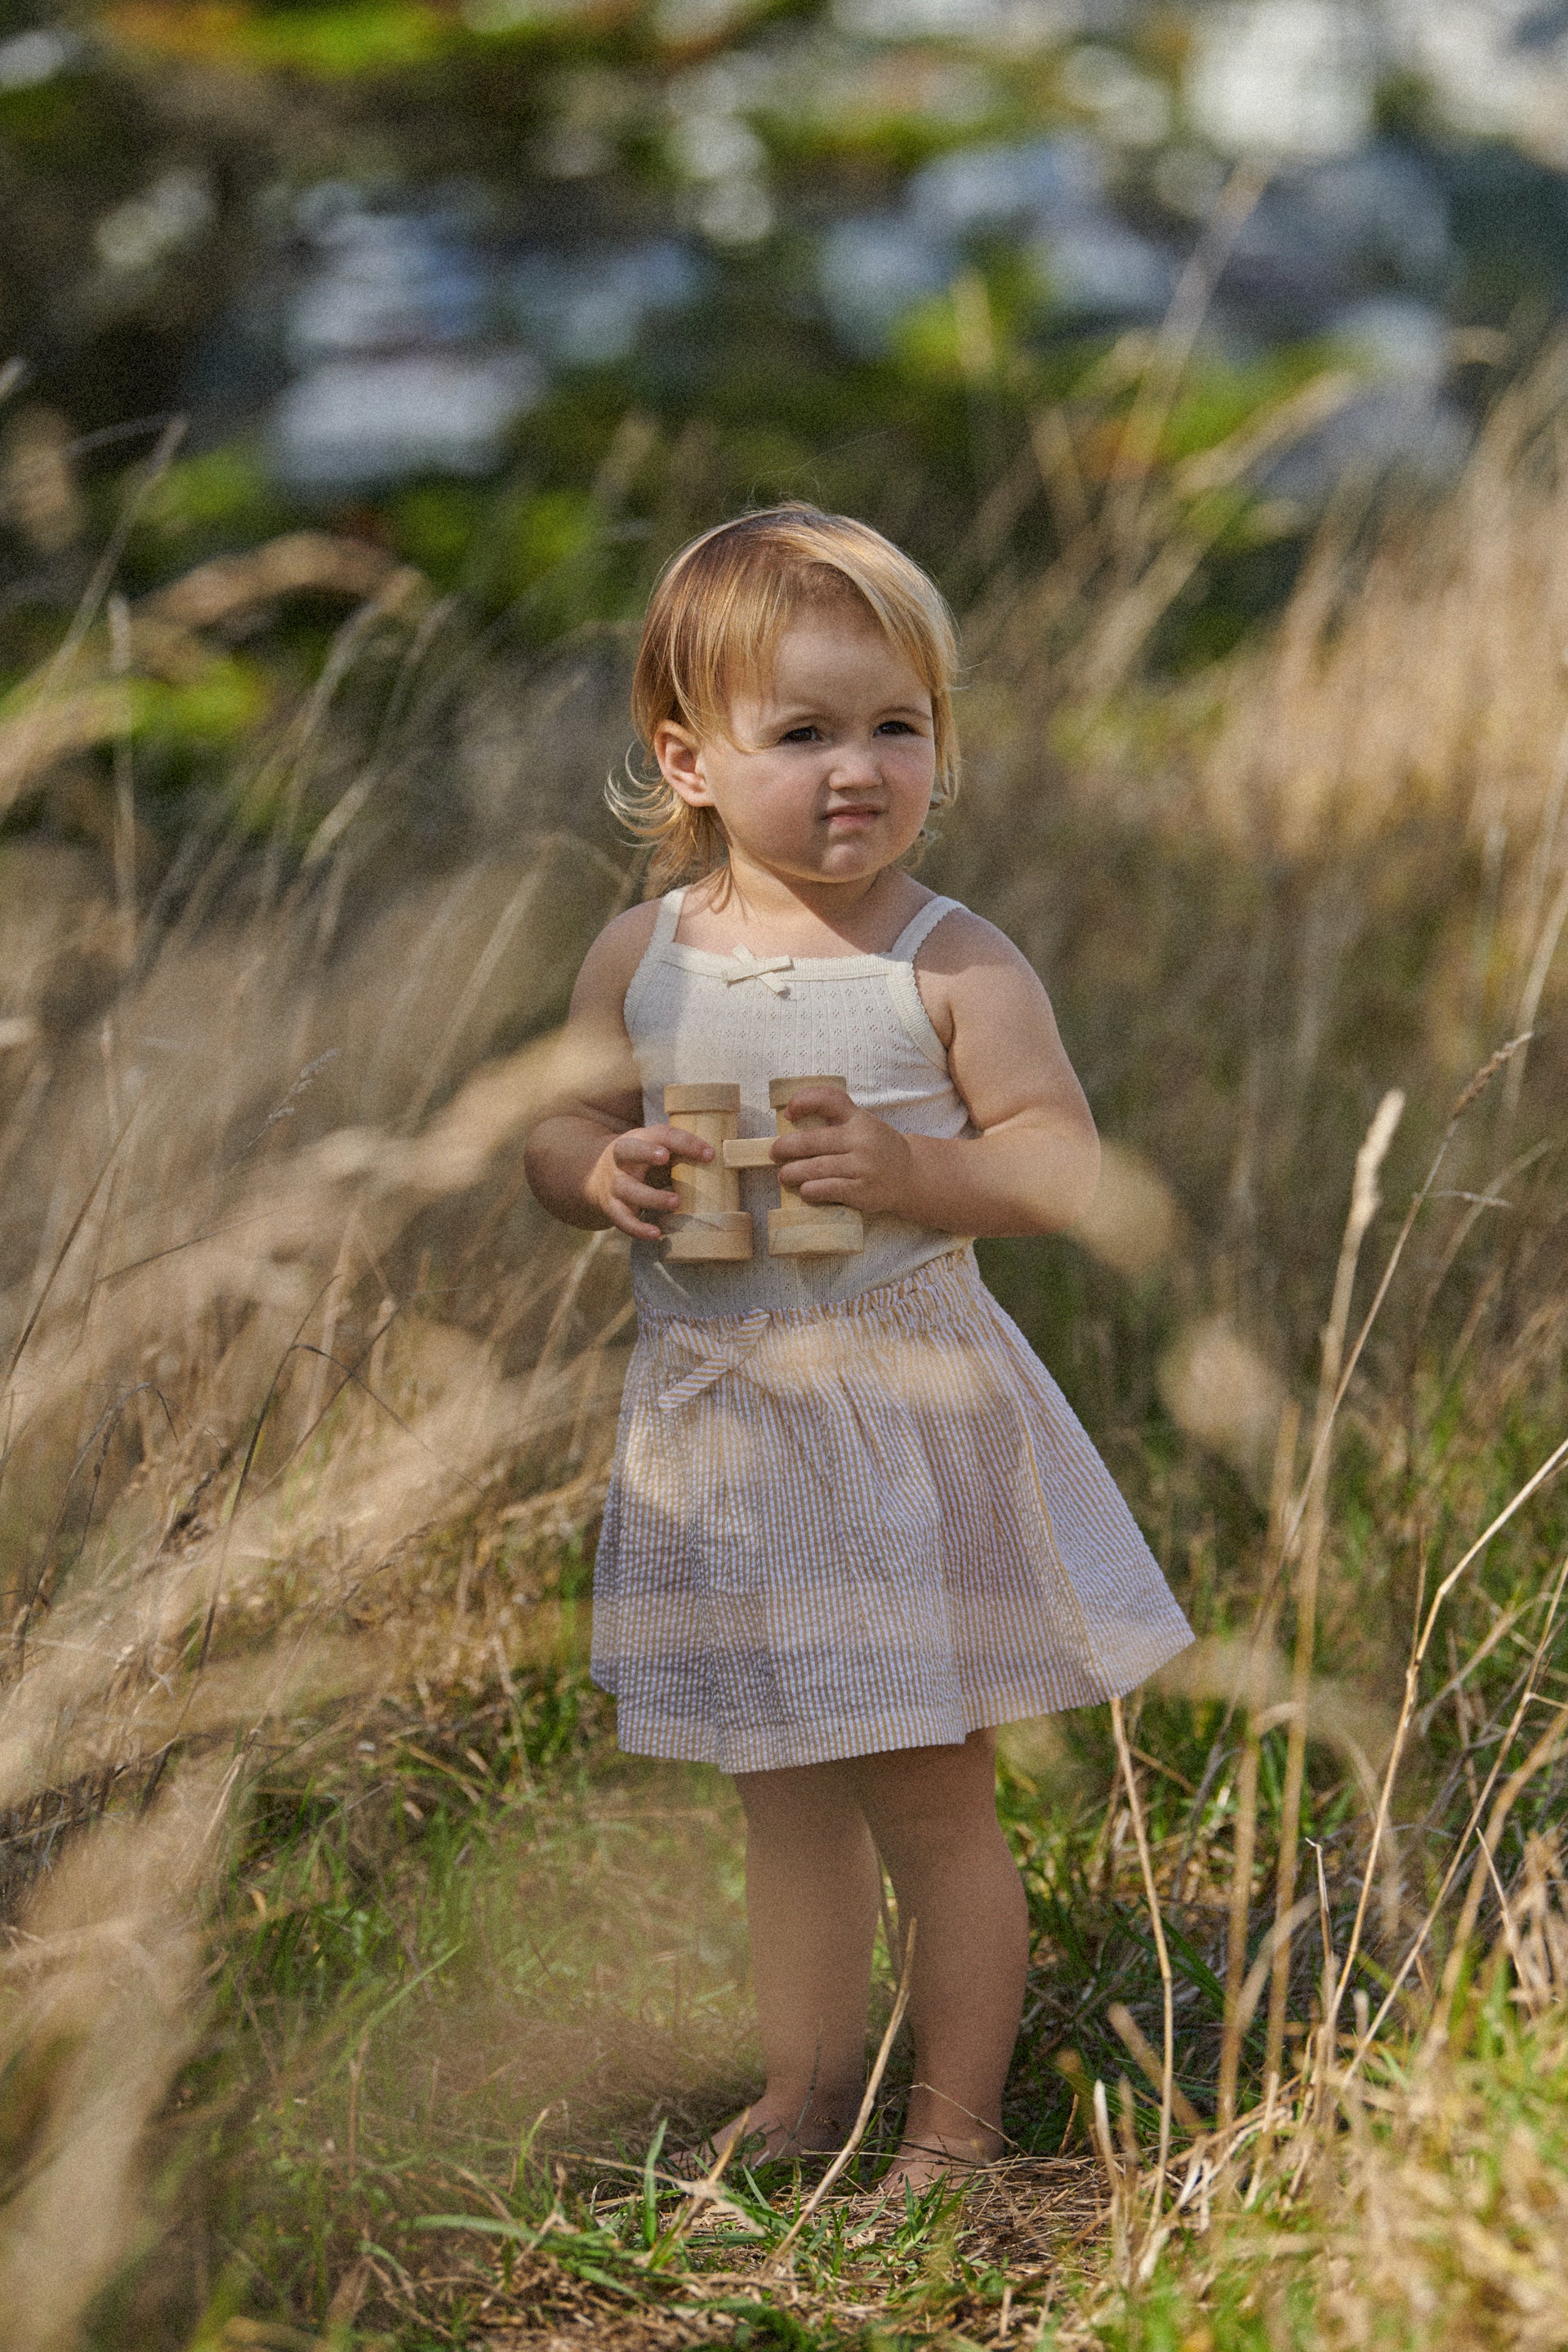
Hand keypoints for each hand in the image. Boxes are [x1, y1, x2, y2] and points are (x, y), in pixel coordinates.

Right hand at [587, 1124, 712, 1241]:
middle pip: (628, 1149)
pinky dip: (638, 1228)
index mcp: (638, 1139)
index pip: (661, 1134)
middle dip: (646, 1152)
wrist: (594, 1177)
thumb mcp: (655, 1151)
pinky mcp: (612, 1207)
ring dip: (651, 1196)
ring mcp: (615, 1183)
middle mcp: (622, 1158)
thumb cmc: (641, 1163)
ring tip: (676, 1202)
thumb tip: (725, 1161)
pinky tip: (656, 1234)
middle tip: (665, 1157)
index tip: (710, 1153)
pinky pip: (622, 1219)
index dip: (684, 1142)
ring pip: (628, 1188)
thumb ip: (680, 1154)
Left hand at [771, 1087, 914, 1216]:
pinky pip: (827, 1189)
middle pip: (813, 1140)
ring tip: (784, 1176)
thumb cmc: (878, 1148)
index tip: (788, 1113)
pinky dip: (810, 1190)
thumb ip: (836, 1119)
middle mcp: (862, 1140)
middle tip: (774, 1153)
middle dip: (786, 1147)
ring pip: (816, 1168)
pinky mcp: (862, 1191)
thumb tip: (791, 1119)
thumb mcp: (863, 1124)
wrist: (911, 1175)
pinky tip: (805, 1190)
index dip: (804, 1101)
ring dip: (792, 1173)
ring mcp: (863, 1166)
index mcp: (859, 1118)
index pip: (829, 1099)